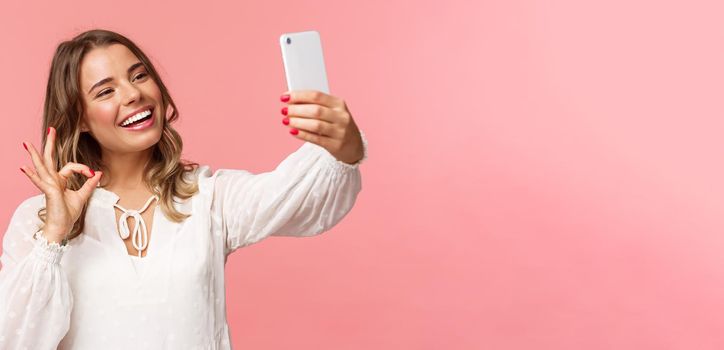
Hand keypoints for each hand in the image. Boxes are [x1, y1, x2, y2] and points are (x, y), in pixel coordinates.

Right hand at [20, 127, 101, 242]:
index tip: (91, 173)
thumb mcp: (82, 196)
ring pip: (41, 167)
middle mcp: (52, 181)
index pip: (70, 166)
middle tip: (51, 129)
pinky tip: (24, 168)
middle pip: (50, 159)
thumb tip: (97, 173)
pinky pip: (40, 182)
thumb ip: (89, 184)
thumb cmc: (68, 214)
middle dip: (50, 144)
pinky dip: (32, 175)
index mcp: (60, 180)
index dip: (82, 168)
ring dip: (35, 155)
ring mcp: (48, 186)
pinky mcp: (48, 192)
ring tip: (28, 144)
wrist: (62, 227)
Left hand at [280, 90, 364, 164]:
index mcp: (339, 104)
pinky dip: (302, 134)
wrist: (354, 146)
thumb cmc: (338, 125)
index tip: (285, 97)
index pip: (317, 96)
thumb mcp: (332, 112)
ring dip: (297, 122)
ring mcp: (340, 132)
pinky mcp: (336, 145)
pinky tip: (293, 131)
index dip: (299, 95)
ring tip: (286, 121)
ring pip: (315, 125)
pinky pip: (316, 139)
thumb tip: (292, 101)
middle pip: (315, 110)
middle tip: (284, 110)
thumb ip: (316, 105)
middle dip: (296, 109)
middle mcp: (341, 117)